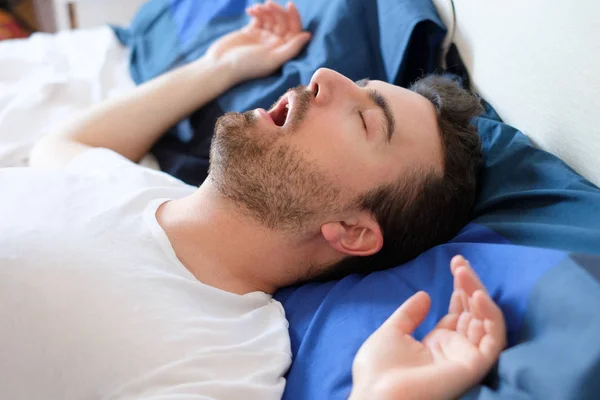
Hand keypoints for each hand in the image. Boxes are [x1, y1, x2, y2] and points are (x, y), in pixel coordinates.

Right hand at [205, 1, 310, 83]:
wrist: (220, 66)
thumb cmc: (246, 66)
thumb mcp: (272, 58)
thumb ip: (292, 48)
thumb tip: (308, 35)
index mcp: (282, 52)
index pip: (294, 32)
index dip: (294, 18)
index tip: (289, 5)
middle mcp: (274, 45)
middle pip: (283, 22)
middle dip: (277, 11)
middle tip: (268, 5)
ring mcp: (262, 38)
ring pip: (271, 18)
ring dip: (266, 10)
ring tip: (256, 9)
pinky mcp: (250, 32)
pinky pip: (258, 18)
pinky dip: (257, 11)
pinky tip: (250, 10)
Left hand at [350, 256, 506, 399]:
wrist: (376, 395)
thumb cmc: (378, 370)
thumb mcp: (392, 333)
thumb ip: (410, 314)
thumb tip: (426, 295)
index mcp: (436, 344)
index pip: (458, 313)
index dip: (459, 289)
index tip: (456, 265)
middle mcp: (455, 349)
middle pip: (472, 313)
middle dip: (469, 285)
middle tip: (459, 263)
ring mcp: (466, 357)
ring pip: (485, 321)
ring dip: (479, 294)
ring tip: (464, 273)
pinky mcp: (474, 366)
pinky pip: (493, 340)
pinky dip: (491, 317)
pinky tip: (477, 295)